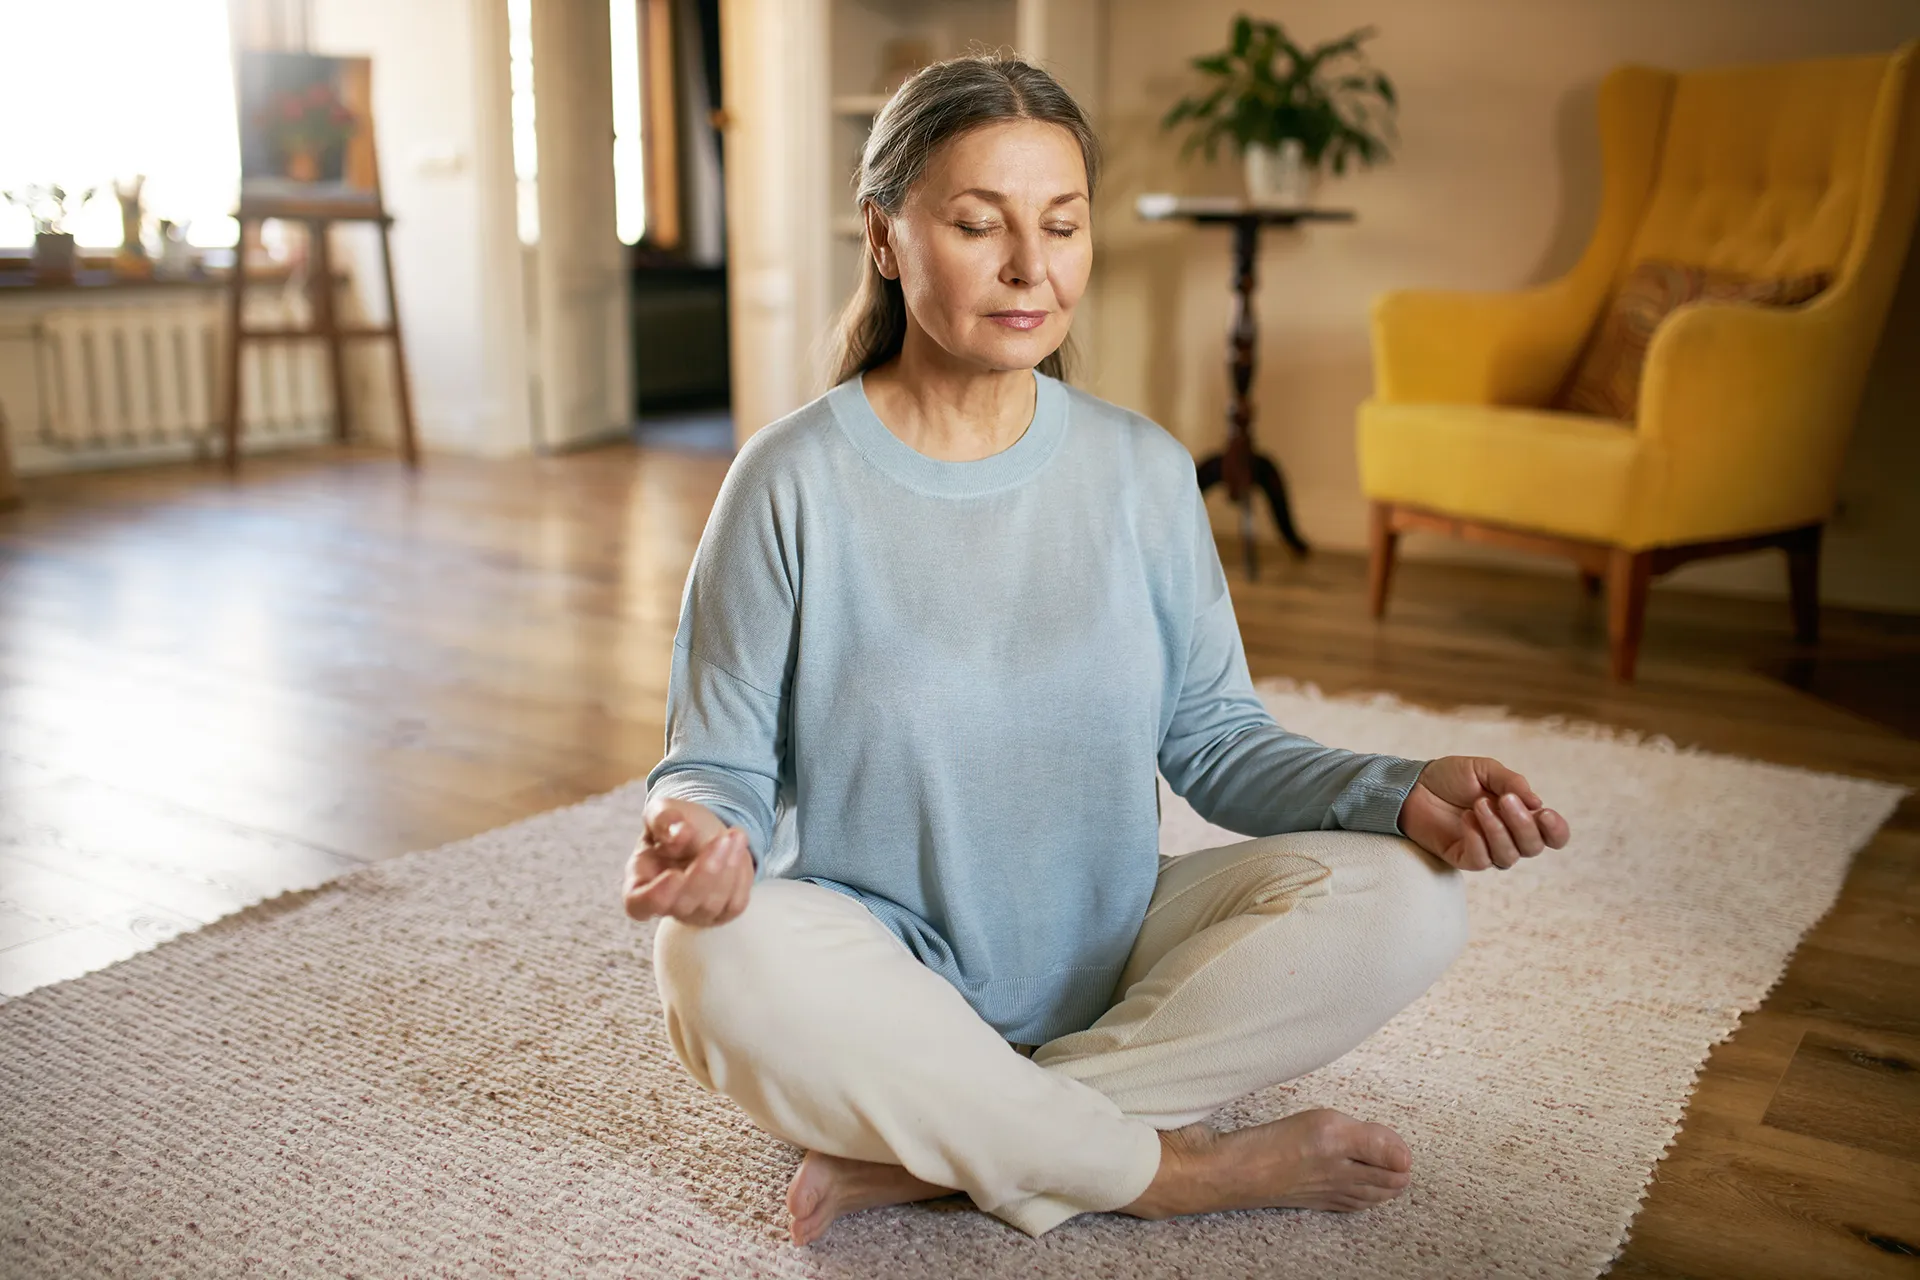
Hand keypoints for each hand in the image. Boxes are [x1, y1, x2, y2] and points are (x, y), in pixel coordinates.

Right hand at [623, 796, 755, 926]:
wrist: (704, 831)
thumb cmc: (675, 824)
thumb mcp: (663, 810)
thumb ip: (663, 819)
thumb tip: (678, 834)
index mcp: (639, 882)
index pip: (638, 904)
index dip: (656, 896)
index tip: (675, 875)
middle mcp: (665, 906)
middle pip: (682, 904)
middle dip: (705, 871)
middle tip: (721, 839)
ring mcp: (694, 913)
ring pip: (711, 904)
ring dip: (727, 868)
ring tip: (734, 835)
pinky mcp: (722, 912)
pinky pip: (734, 902)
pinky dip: (740, 873)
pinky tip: (738, 846)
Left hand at [1396, 756, 1570, 871]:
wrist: (1414, 784)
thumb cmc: (1452, 776)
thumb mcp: (1484, 770)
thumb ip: (1512, 782)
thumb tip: (1537, 803)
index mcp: (1521, 816)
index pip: (1553, 835)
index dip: (1556, 830)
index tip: (1544, 812)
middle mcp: (1509, 837)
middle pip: (1533, 847)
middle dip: (1522, 824)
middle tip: (1503, 799)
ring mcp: (1487, 850)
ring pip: (1508, 856)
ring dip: (1497, 829)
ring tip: (1478, 804)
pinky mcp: (1464, 857)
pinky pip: (1481, 860)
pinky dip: (1477, 839)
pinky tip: (1467, 819)